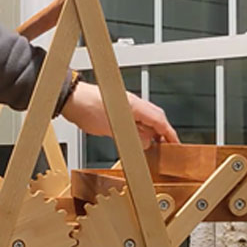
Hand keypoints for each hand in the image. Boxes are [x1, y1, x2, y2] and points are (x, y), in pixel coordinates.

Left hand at [61, 80, 178, 147]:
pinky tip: (138, 139)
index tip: (176, 145)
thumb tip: (148, 143)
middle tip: (168, 147)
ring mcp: (125, 105)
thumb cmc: (86, 107)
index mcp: (135, 105)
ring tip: (155, 147)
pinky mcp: (117, 109)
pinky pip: (136, 119)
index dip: (170, 134)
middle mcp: (132, 103)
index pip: (160, 120)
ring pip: (146, 118)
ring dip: (152, 131)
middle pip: (156, 117)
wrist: (70, 98)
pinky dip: (142, 129)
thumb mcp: (112, 129)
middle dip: (164, 133)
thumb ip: (133, 136)